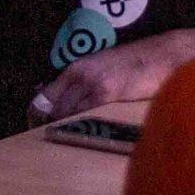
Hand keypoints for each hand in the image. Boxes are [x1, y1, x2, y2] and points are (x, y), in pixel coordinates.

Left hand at [29, 29, 194, 123]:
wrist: (160, 55)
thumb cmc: (134, 64)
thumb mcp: (103, 67)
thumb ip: (84, 81)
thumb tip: (64, 100)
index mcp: (77, 67)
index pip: (46, 93)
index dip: (38, 112)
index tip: (35, 125)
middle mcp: (80, 74)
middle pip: (53, 106)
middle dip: (48, 123)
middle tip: (46, 138)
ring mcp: (93, 83)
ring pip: (67, 111)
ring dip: (64, 126)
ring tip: (62, 139)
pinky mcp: (108, 93)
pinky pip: (85, 113)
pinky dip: (79, 124)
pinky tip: (79, 133)